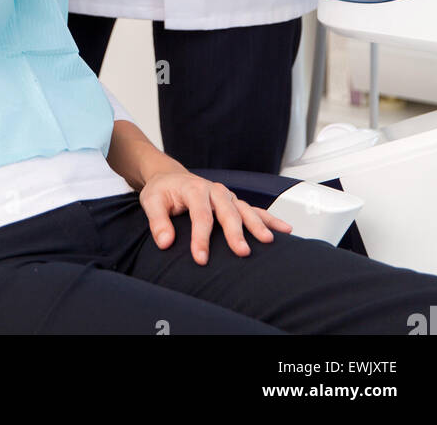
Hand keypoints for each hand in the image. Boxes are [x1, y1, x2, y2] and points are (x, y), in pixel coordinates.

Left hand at [139, 170, 292, 263]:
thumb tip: (165, 242)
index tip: (201, 258)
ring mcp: (226, 196)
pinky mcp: (234, 203)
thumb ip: (157, 221)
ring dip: (257, 224)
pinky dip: (269, 219)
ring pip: (244, 210)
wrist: (170, 178)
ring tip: (268, 240)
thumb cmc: (162, 191)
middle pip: (227, 212)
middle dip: (235, 232)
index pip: (199, 215)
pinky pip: (254, 210)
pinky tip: (285, 229)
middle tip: (242, 252)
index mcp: (193, 189)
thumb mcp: (151, 201)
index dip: (200, 238)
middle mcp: (213, 190)